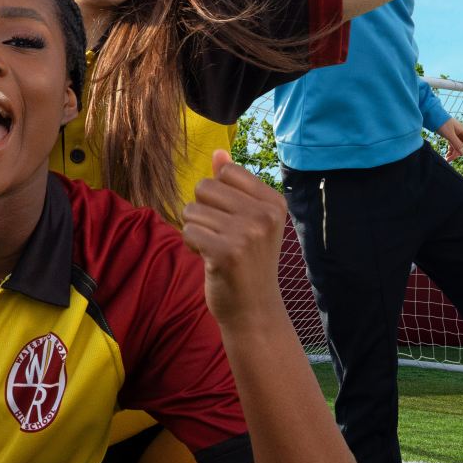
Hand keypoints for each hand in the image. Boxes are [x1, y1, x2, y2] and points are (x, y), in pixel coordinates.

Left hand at [181, 151, 288, 327]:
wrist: (254, 311)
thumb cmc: (248, 262)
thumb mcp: (249, 220)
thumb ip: (233, 185)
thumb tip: (218, 151)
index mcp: (274, 202)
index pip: (226, 172)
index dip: (217, 196)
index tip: (232, 221)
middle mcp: (264, 215)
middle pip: (205, 187)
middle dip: (202, 212)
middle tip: (221, 238)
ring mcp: (247, 234)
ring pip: (192, 210)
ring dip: (196, 231)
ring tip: (216, 250)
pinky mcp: (226, 252)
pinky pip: (188, 231)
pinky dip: (191, 245)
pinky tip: (209, 261)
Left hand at [436, 119, 462, 167]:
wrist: (434, 116)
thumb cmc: (442, 123)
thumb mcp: (449, 134)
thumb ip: (456, 143)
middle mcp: (462, 135)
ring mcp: (457, 136)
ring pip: (460, 149)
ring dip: (455, 155)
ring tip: (447, 159)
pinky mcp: (451, 138)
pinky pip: (453, 147)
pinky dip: (450, 152)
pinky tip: (446, 157)